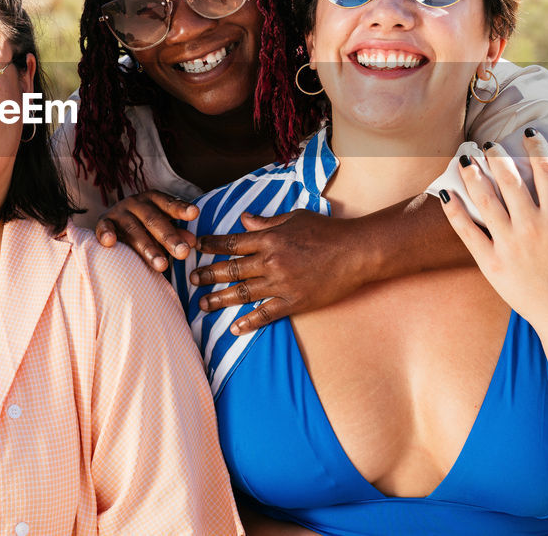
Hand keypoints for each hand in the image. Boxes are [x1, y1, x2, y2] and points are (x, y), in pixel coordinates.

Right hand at [94, 190, 198, 272]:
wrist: (113, 222)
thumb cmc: (144, 226)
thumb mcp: (161, 226)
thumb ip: (176, 233)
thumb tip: (192, 242)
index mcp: (153, 200)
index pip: (169, 204)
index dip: (181, 209)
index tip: (194, 213)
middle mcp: (136, 203)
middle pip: (154, 220)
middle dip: (169, 237)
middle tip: (183, 253)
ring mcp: (118, 212)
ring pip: (133, 229)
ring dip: (148, 248)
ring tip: (162, 265)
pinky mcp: (103, 222)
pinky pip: (104, 227)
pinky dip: (106, 233)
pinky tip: (110, 242)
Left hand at [190, 209, 371, 335]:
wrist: (356, 252)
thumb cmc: (327, 231)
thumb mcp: (295, 218)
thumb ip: (267, 221)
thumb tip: (244, 218)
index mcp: (269, 238)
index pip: (232, 243)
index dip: (211, 246)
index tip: (195, 248)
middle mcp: (271, 261)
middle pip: (231, 269)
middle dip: (207, 275)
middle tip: (190, 280)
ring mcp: (281, 284)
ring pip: (242, 293)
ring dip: (219, 300)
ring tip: (202, 305)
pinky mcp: (294, 302)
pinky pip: (266, 314)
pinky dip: (249, 323)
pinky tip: (234, 329)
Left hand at [439, 129, 547, 332]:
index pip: (547, 172)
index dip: (536, 149)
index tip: (527, 133)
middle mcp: (532, 226)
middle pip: (510, 180)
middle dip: (497, 156)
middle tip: (487, 142)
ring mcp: (509, 244)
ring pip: (485, 200)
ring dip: (473, 175)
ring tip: (464, 158)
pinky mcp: (491, 262)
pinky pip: (467, 231)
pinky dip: (454, 211)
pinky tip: (446, 193)